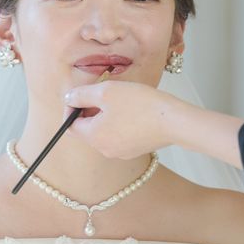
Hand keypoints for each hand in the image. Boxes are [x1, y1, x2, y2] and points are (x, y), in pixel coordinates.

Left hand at [64, 80, 243, 167]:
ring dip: (105, 115)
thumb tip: (69, 98)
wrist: (174, 120)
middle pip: (87, 129)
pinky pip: (119, 135)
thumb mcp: (105, 91)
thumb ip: (81, 94)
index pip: (70, 126)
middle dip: (90, 110)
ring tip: (120, 99)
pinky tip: (133, 109)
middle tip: (103, 93)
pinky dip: (120, 122)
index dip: (72, 108)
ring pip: (103, 131)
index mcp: (94, 137)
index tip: (82, 94)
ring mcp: (121, 152)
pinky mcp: (136, 149)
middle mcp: (105, 150)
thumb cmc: (139, 104)